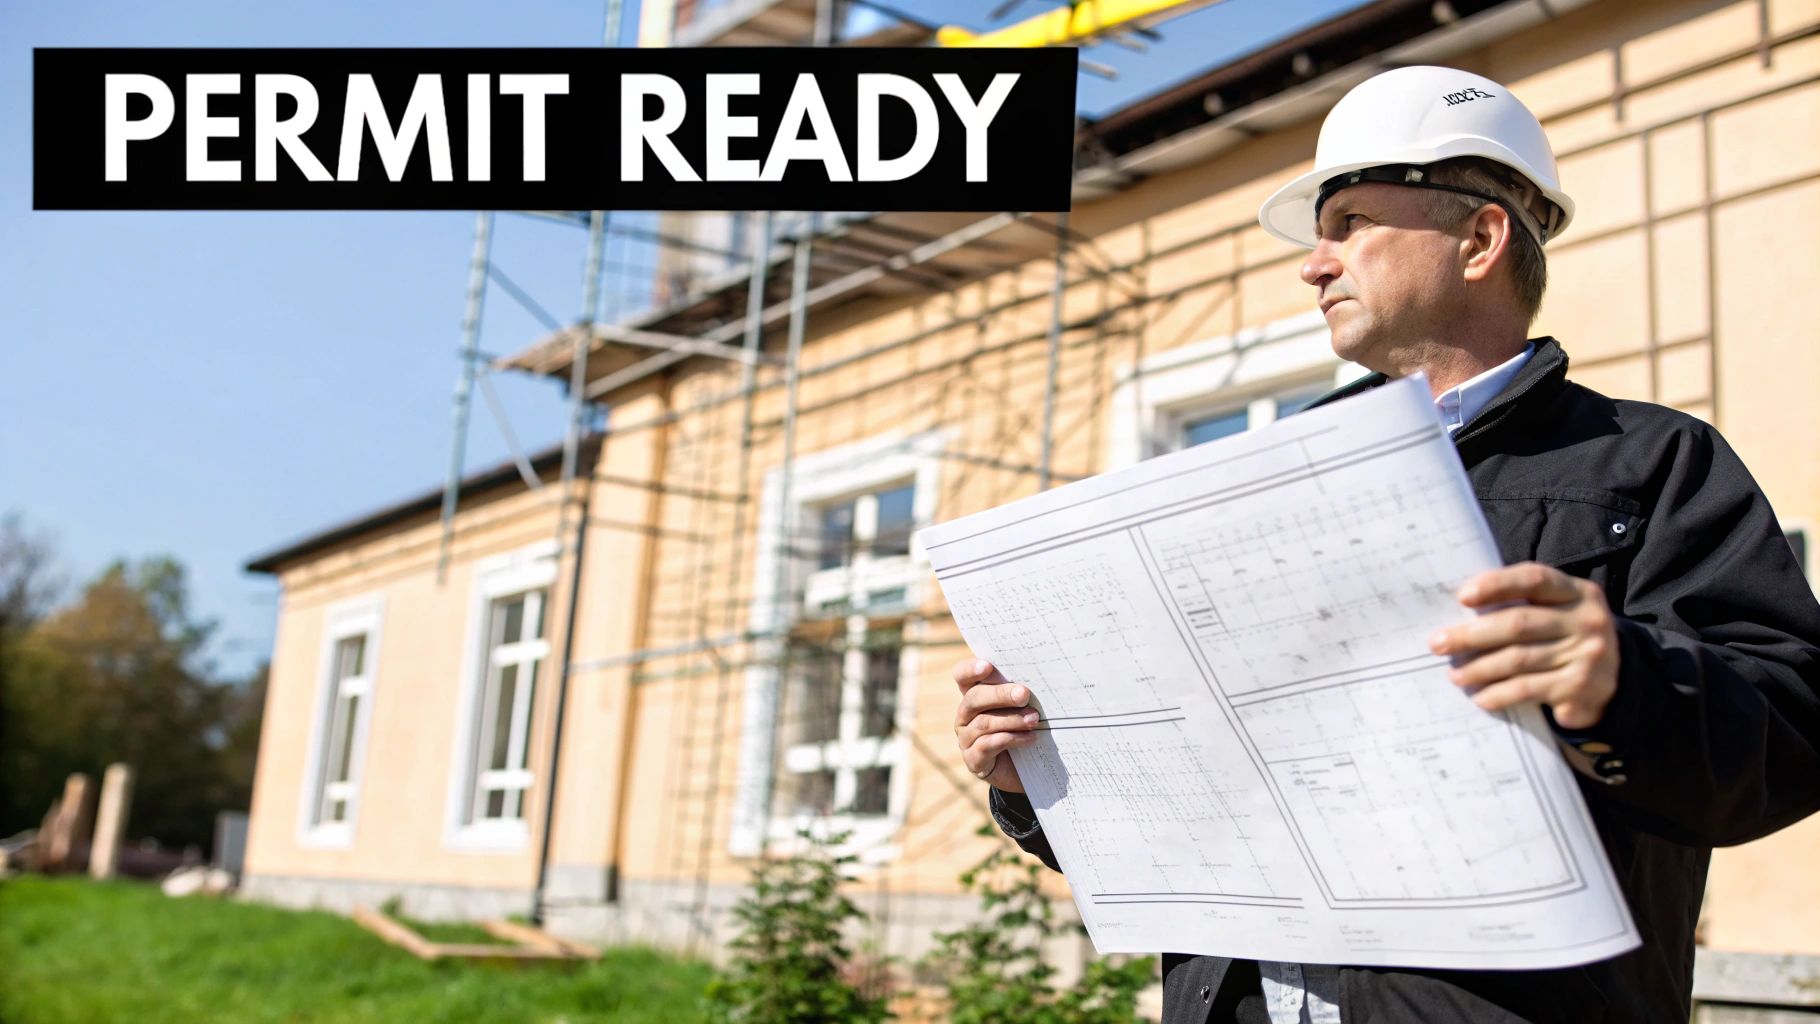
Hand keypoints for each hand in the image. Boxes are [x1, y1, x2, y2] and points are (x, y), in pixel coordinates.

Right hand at [952, 657, 1038, 792]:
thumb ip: (1020, 695)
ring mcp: (966, 738)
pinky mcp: (973, 760)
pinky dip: (1011, 739)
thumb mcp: (1023, 709)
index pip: (962, 676)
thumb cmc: (1025, 730)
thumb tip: (1035, 681)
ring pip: (984, 723)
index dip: (970, 669)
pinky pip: (987, 745)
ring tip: (1034, 719)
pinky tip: (1030, 738)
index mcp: (974, 696)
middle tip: (1024, 694)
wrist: (1027, 771)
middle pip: (974, 698)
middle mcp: (965, 715)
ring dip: (1012, 719)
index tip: (987, 666)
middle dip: (1000, 694)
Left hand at [1431, 562, 1619, 728]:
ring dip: (1479, 668)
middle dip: (1471, 634)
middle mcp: (1587, 620)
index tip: (1462, 596)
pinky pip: (1527, 689)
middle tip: (1438, 643)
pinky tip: (1480, 696)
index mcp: (1578, 592)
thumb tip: (1460, 610)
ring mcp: (1587, 655)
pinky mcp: (1580, 687)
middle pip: (1518, 623)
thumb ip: (1522, 603)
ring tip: (1454, 674)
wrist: (1616, 680)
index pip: (1534, 579)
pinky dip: (1498, 693)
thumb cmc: (1566, 636)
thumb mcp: (1557, 611)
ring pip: (1518, 659)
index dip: (1497, 584)